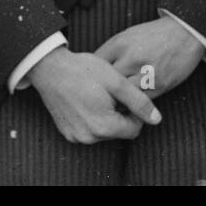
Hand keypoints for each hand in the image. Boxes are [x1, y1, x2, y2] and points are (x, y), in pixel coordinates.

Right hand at [28, 46, 160, 143]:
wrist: (49, 68)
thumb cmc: (83, 70)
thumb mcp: (116, 81)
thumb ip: (139, 102)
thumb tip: (156, 120)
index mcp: (104, 126)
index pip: (134, 129)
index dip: (134, 112)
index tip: (125, 95)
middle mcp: (89, 137)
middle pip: (118, 131)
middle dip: (119, 114)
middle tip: (109, 92)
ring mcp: (76, 136)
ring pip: (103, 131)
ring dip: (105, 116)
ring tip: (96, 94)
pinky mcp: (67, 132)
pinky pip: (88, 130)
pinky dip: (90, 118)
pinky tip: (85, 100)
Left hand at [94, 16, 205, 98]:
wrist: (184, 33)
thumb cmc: (154, 35)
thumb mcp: (128, 35)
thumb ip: (111, 52)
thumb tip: (95, 69)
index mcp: (119, 44)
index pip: (96, 65)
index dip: (91, 75)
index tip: (89, 82)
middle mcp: (130, 58)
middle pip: (106, 82)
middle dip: (100, 91)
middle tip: (96, 100)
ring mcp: (145, 73)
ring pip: (122, 96)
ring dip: (116, 102)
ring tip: (111, 107)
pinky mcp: (160, 85)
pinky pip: (140, 101)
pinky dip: (133, 105)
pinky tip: (129, 106)